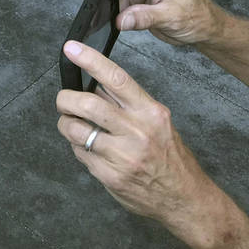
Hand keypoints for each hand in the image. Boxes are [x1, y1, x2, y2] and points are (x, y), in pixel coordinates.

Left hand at [55, 40, 214, 227]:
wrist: (185, 199)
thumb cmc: (170, 156)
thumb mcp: (158, 121)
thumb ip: (126, 104)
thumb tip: (93, 82)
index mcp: (150, 112)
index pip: (116, 78)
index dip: (90, 60)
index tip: (71, 49)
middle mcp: (137, 131)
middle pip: (87, 104)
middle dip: (65, 99)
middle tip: (63, 100)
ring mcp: (122, 156)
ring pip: (75, 129)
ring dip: (66, 124)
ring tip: (73, 125)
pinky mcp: (110, 176)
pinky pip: (80, 153)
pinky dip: (77, 147)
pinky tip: (89, 149)